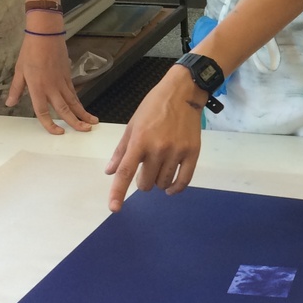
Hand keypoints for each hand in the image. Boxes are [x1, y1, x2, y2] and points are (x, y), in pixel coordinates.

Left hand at [7, 31, 98, 134]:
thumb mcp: (19, 71)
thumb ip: (17, 89)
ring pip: (74, 102)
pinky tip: (82, 107)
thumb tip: (10, 103)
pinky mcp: (68, 75)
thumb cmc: (30, 51)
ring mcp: (62, 82)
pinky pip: (74, 92)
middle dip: (76, 122)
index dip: (51, 125)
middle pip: (65, 110)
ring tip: (93, 122)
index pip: (43, 112)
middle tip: (86, 131)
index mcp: (37, 88)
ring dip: (83, 113)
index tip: (59, 132)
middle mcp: (51, 88)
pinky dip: (79, 101)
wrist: (45, 35)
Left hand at [105, 66, 202, 209]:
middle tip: (145, 169)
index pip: (126, 172)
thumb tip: (110, 172)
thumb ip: (121, 150)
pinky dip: (175, 188)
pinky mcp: (192, 153)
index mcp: (140, 140)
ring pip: (162, 183)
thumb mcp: (133, 125)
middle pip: (145, 183)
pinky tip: (170, 188)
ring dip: (158, 182)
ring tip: (159, 169)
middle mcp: (158, 148)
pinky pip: (183, 181)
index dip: (118, 192)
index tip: (114, 208)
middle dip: (142, 182)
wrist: (183, 93)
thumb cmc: (154, 107)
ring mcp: (177, 151)